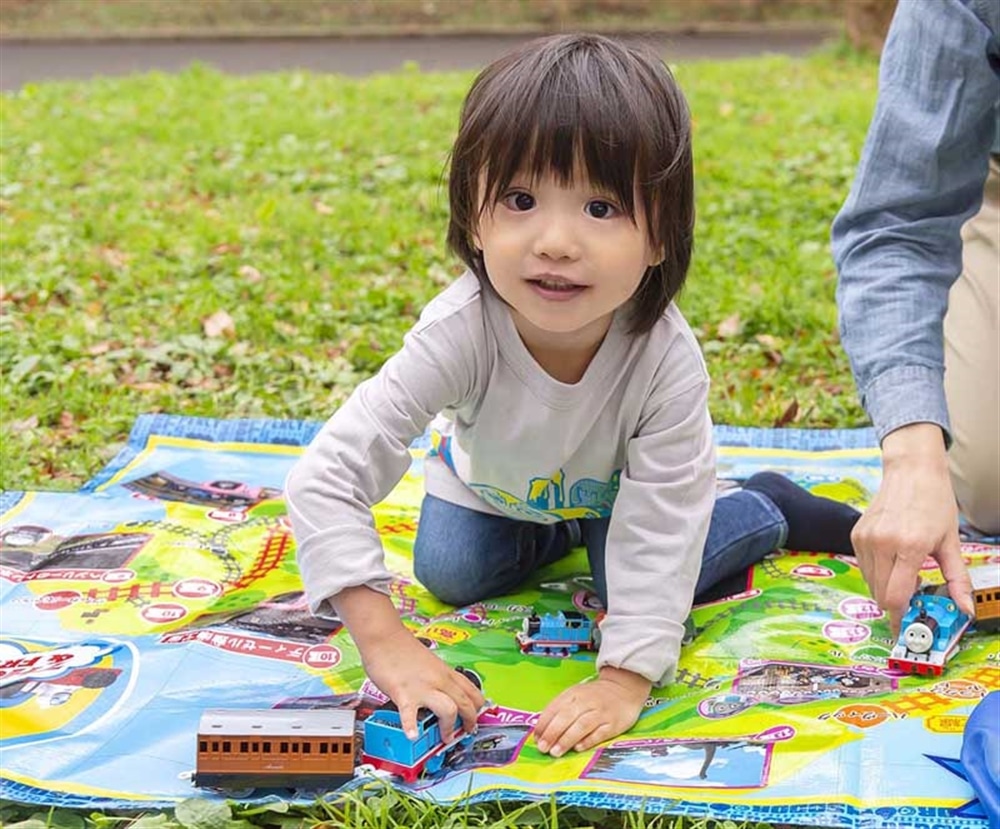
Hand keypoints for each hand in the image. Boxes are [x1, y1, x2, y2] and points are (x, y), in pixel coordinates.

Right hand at [361, 627, 484, 741]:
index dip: (477, 707)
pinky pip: (410, 714)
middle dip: (469, 721)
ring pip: (448, 710)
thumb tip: (442, 693)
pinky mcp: (403, 693)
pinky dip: (411, 727)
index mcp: (446, 672)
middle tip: (465, 732)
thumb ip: (438, 678)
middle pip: (465, 703)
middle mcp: (438, 680)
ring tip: (444, 738)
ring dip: (449, 727)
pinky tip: (412, 735)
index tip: (474, 717)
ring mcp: (422, 688)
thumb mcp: (430, 662)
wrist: (384, 636)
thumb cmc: (402, 648)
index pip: (472, 692)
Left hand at [533, 666, 649, 756]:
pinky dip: (588, 741)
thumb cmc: (595, 696)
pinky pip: (599, 733)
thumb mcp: (576, 695)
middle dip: (552, 733)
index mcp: (574, 694)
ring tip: (555, 752)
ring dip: (567, 739)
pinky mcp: (614, 723)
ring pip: (581, 725)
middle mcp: (586, 701)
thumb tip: (542, 730)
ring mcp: (601, 712)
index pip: (555, 708)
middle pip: (566, 717)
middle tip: (543, 748)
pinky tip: (578, 748)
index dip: (544, 724)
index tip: (536, 738)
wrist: (624, 688)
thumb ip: (561, 709)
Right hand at [853, 423, 973, 636]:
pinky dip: (878, 573)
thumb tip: (965, 610)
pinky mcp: (856, 535)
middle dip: (896, 603)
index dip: (900, 617)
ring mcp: (865, 539)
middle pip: (880, 594)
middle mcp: (882, 543)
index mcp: (909, 547)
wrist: (910, 472)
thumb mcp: (950, 542)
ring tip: (906, 575)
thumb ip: (957, 580)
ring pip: (870, 583)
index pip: (894, 597)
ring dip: (886, 588)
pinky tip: (894, 560)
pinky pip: (864, 568)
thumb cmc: (933, 503)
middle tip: (914, 598)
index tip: (907, 627)